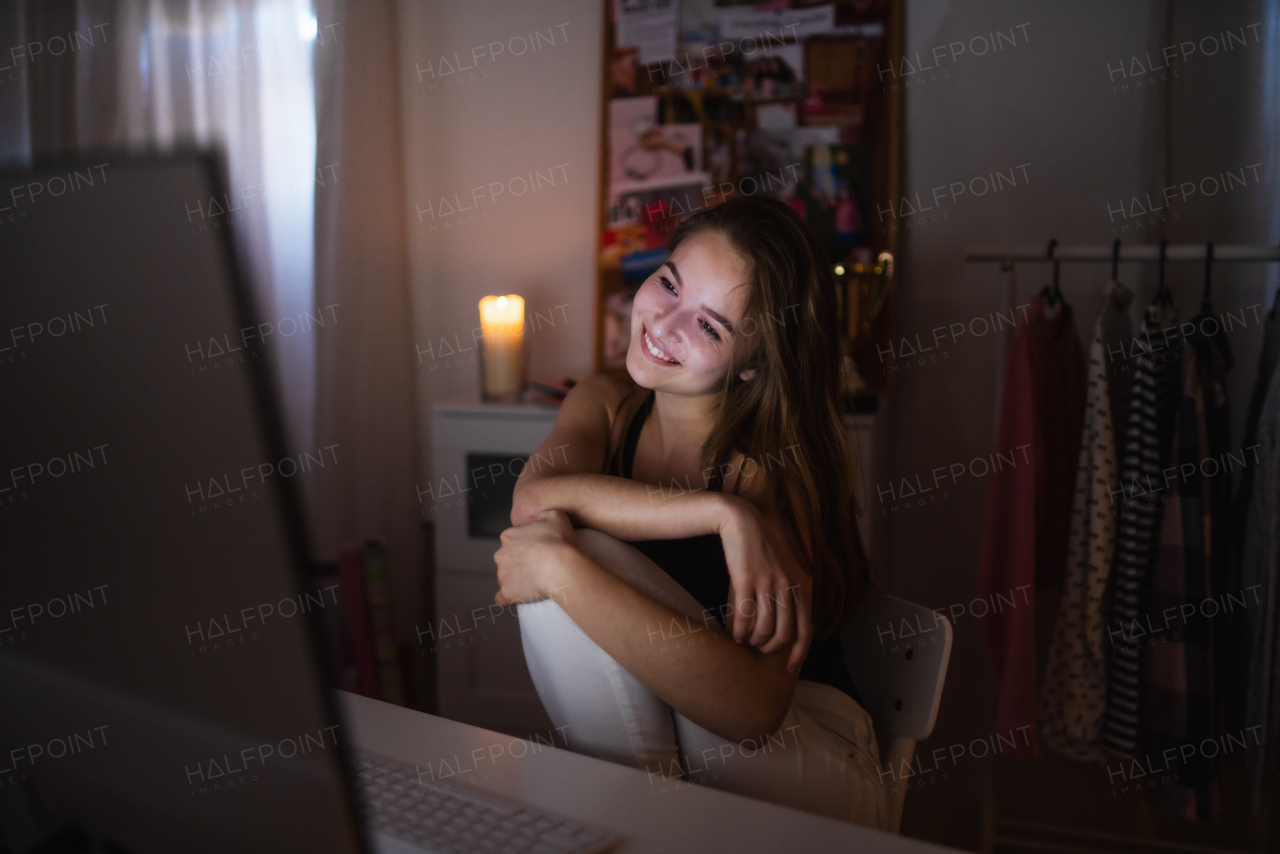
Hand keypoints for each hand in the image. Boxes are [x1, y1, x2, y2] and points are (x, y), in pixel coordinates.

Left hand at [494, 509, 577, 606]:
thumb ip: (544, 515)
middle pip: (507, 560)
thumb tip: (541, 518)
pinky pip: (503, 598)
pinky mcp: (506, 593)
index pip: (512, 541)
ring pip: (506, 579)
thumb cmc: (560, 541)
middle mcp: (501, 554)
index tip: (538, 552)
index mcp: (509, 536)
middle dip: (519, 564)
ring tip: (536, 583)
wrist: (561, 567)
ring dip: (517, 581)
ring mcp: (502, 575)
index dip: (526, 547)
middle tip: (539, 568)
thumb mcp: (556, 516)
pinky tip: (521, 597)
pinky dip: (510, 598)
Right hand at [718, 498, 812, 673]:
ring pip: (764, 627)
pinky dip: (740, 630)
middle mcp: (787, 586)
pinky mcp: (746, 579)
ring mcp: (767, 583)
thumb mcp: (782, 571)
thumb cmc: (761, 550)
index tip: (790, 669)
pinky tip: (735, 635)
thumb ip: (786, 595)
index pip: (806, 629)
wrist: (742, 522)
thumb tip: (781, 627)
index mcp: (800, 585)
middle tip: (760, 650)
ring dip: (754, 641)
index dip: (799, 653)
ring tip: (746, 641)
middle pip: (784, 633)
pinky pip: (745, 614)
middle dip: (771, 648)